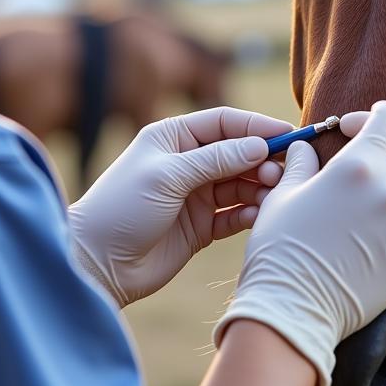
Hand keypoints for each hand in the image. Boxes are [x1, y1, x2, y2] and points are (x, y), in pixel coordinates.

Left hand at [68, 107, 292, 306]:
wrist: (96, 263)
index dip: (257, 126)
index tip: (288, 134)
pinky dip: (249, 214)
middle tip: (283, 172)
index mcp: (174, 138)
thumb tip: (259, 145)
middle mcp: (188, 163)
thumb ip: (215, 159)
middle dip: (263, 160)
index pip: (225, 123)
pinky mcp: (201, 226)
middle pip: (239, 153)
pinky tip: (258, 217)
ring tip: (274, 195)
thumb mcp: (168, 175)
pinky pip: (235, 214)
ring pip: (240, 184)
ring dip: (260, 187)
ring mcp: (196, 195)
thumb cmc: (122, 208)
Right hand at [213, 100, 385, 385]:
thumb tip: (305, 146)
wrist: (293, 309)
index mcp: (359, 165)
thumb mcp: (284, 194)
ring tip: (364, 205)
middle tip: (369, 157)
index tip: (352, 129)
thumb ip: (302, 163)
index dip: (371, 116)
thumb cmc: (281, 247)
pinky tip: (366, 241)